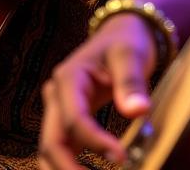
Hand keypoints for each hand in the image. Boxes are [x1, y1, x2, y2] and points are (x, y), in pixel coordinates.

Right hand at [38, 12, 155, 168]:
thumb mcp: (130, 55)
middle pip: (52, 143)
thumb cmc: (125, 41)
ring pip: (51, 152)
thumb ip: (131, 82)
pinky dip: (71, 169)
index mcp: (68, 78)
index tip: (121, 158)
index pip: (74, 119)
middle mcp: (57, 97)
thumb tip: (138, 111)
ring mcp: (60, 110)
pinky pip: (63, 151)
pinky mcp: (69, 122)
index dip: (95, 142)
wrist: (121, 34)